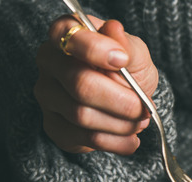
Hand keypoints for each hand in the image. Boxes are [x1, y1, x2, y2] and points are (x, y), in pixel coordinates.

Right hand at [34, 14, 157, 154]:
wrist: (126, 102)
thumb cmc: (127, 70)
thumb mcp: (135, 54)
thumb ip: (127, 46)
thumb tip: (114, 30)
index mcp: (66, 34)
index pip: (70, 38)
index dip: (96, 51)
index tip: (123, 61)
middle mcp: (49, 62)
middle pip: (80, 84)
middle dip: (121, 101)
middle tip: (144, 108)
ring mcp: (47, 95)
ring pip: (82, 115)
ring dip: (121, 124)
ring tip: (140, 122)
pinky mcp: (53, 125)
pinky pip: (84, 138)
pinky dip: (115, 142)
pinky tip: (131, 140)